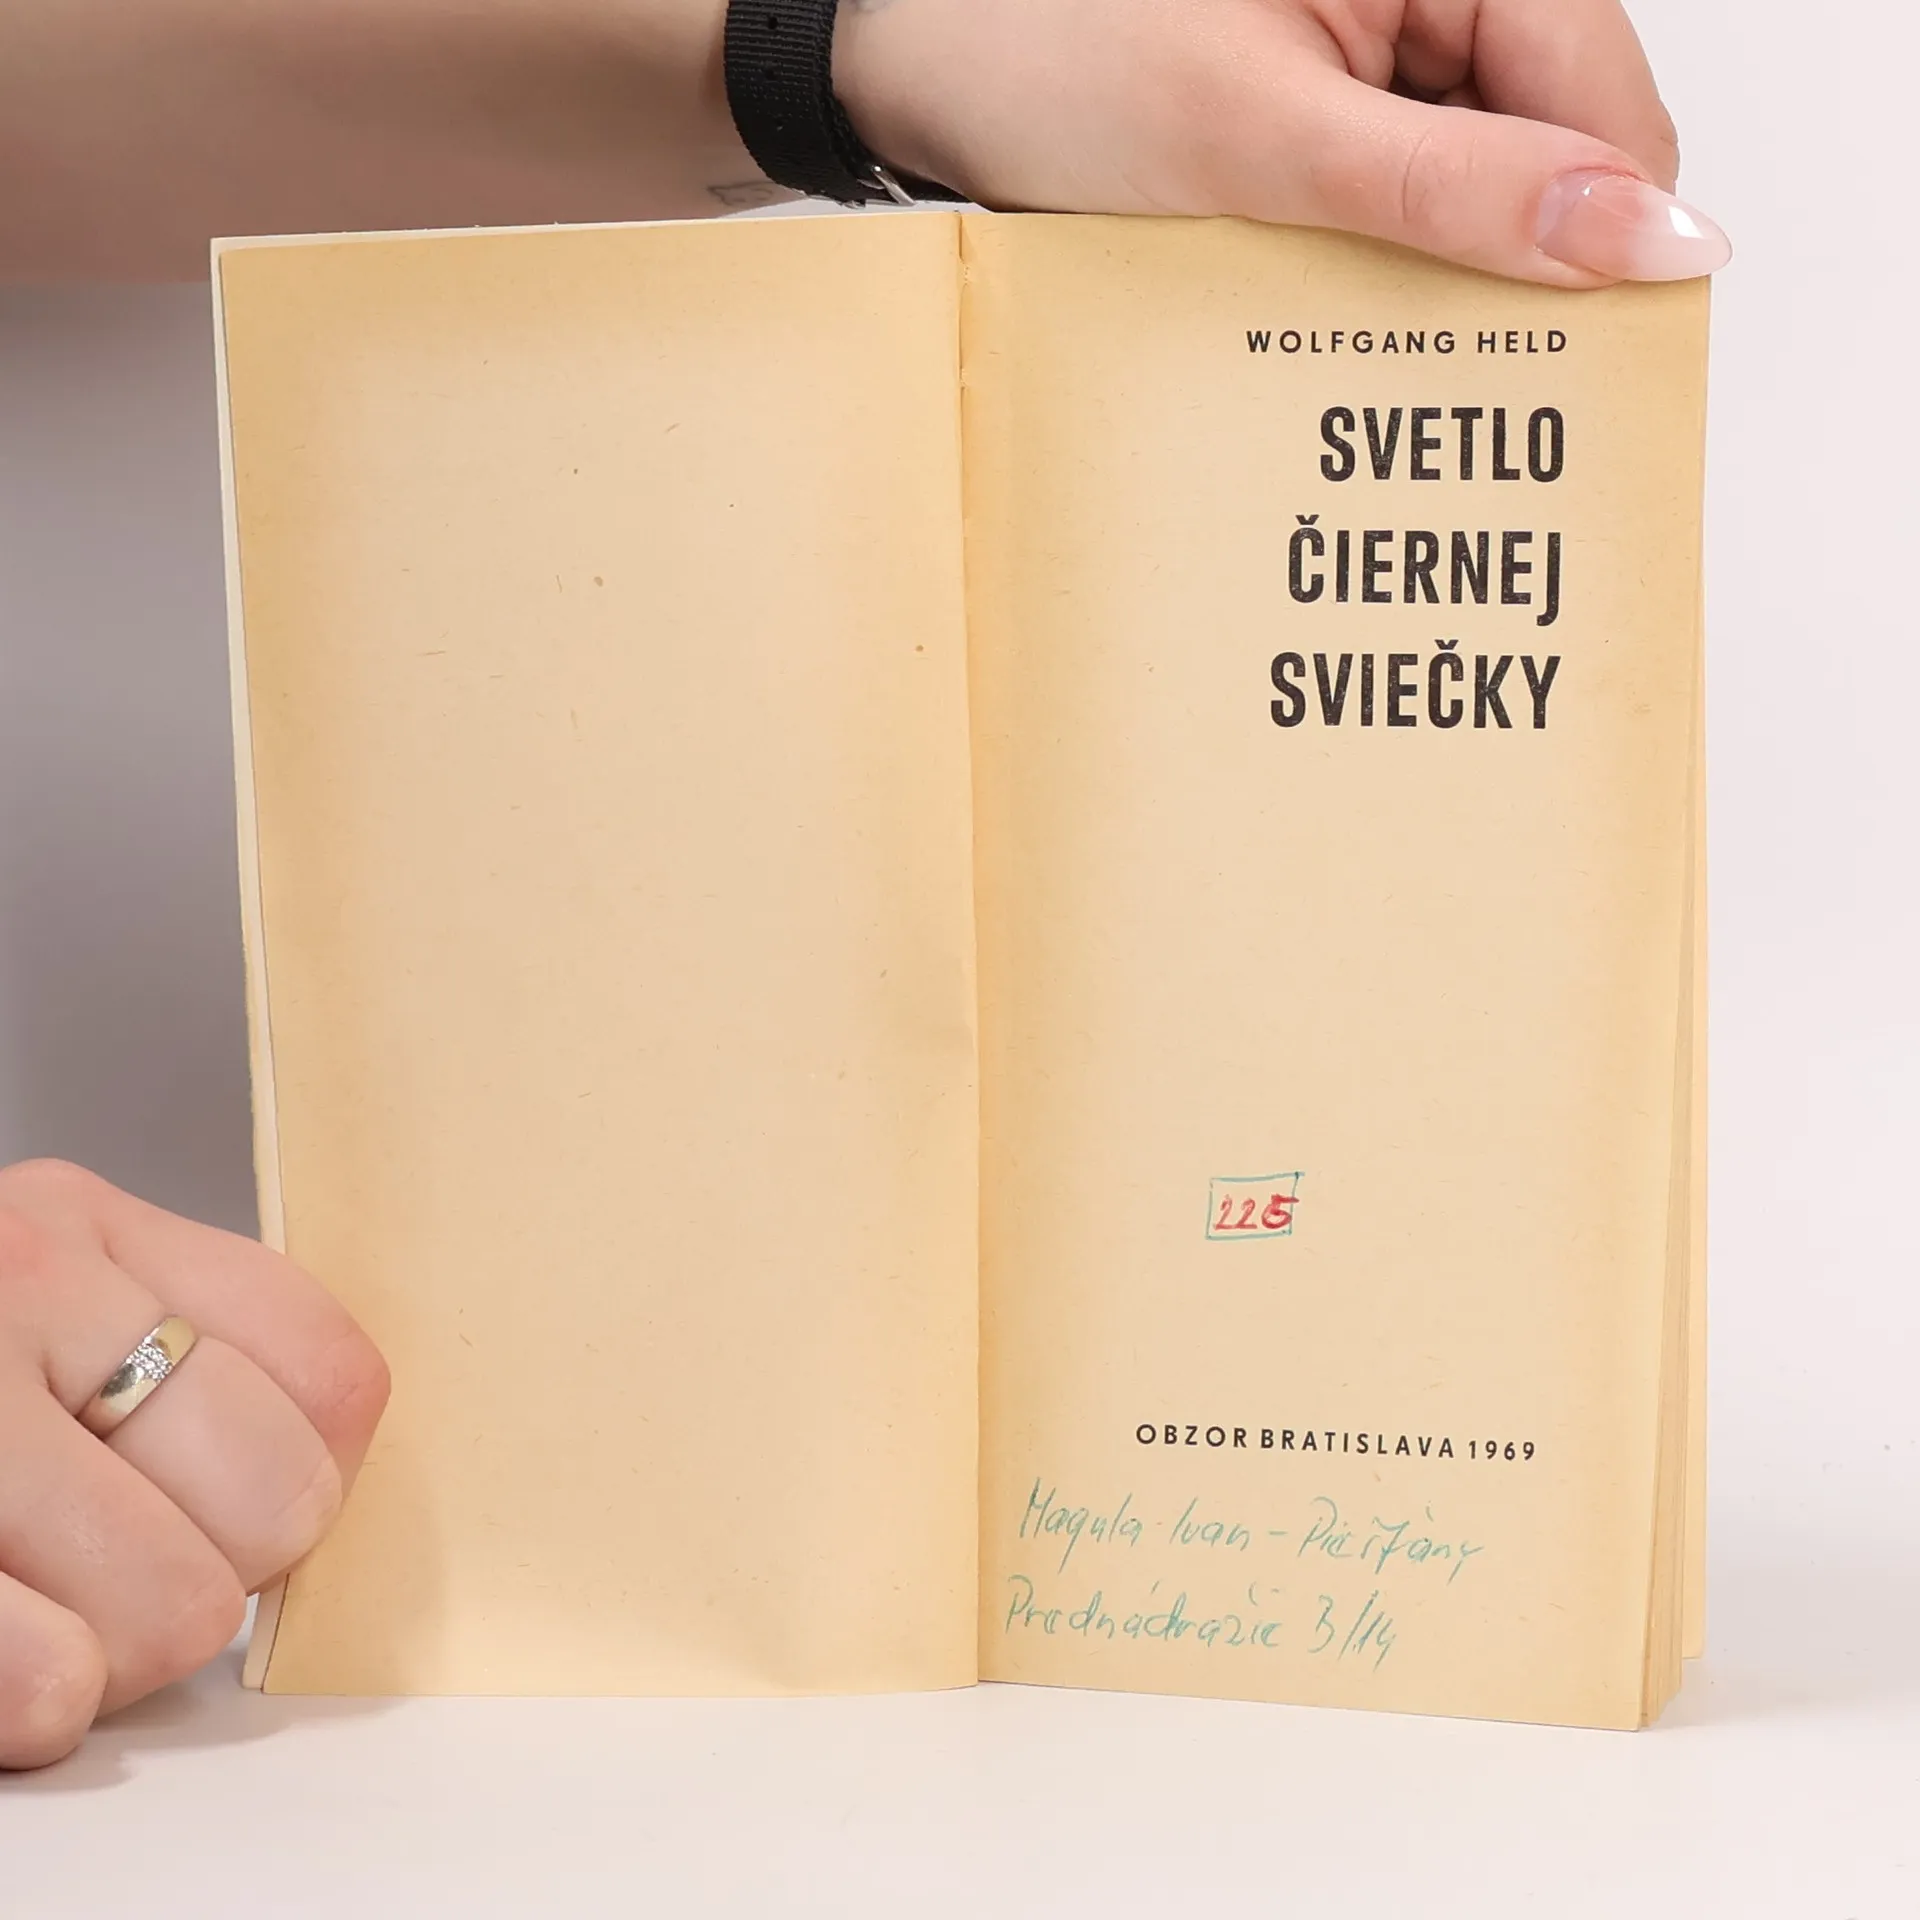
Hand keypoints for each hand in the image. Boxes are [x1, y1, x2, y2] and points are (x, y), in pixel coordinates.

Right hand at [0, 1159, 387, 1769]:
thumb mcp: (38, 1292)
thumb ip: (176, 1346)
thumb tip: (306, 1490)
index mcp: (83, 1227)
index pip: (328, 1376)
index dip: (299, 1473)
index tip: (225, 1500)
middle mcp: (11, 1289)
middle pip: (275, 1501)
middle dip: (215, 1572)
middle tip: (119, 1569)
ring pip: (175, 1607)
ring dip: (117, 1652)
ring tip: (38, 1611)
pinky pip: (41, 1680)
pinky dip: (31, 1699)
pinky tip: (2, 1665)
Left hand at [836, 0, 1729, 284]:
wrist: (911, 61)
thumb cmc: (1049, 56)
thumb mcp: (1270, 140)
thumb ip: (1465, 192)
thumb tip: (1654, 237)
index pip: (1606, 96)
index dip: (1600, 232)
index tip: (1570, 369)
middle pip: (1549, 137)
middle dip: (1506, 257)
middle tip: (1439, 376)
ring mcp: (1374, 34)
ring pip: (1474, 171)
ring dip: (1432, 265)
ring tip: (1351, 331)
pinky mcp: (1321, 86)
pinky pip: (1397, 178)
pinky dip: (1373, 249)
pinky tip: (1321, 299)